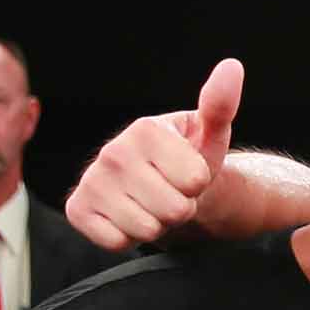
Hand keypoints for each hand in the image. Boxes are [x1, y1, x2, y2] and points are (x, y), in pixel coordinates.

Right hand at [66, 58, 243, 250]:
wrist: (158, 186)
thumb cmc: (189, 158)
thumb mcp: (210, 132)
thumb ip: (220, 104)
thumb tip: (232, 67)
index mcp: (145, 129)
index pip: (195, 181)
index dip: (199, 184)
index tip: (187, 172)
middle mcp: (111, 152)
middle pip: (173, 209)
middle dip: (180, 207)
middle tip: (171, 192)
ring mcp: (91, 180)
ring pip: (146, 229)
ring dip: (157, 224)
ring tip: (152, 203)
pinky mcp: (77, 209)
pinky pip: (116, 242)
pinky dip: (129, 238)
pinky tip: (128, 216)